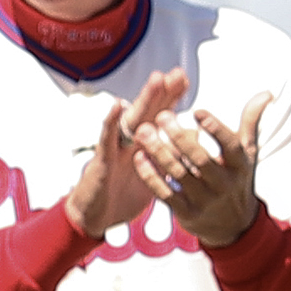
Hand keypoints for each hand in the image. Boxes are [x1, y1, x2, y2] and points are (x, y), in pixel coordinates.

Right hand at [61, 70, 187, 238]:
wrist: (97, 217)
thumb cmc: (123, 196)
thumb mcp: (154, 175)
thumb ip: (171, 154)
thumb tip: (193, 136)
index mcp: (143, 145)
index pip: (159, 116)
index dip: (171, 98)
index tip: (184, 79)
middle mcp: (128, 142)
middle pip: (147, 112)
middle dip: (162, 92)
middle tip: (176, 73)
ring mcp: (115, 148)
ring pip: (131, 120)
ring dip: (144, 99)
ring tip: (157, 80)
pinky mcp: (102, 160)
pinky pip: (106, 139)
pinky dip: (111, 121)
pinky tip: (117, 105)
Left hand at [130, 99, 265, 248]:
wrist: (233, 226)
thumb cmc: (236, 179)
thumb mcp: (247, 153)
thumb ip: (250, 123)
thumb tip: (265, 93)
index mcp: (240, 166)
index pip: (230, 146)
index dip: (215, 129)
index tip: (197, 110)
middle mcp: (224, 184)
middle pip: (200, 159)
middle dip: (180, 137)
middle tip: (161, 116)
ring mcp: (205, 201)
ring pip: (179, 174)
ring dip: (159, 152)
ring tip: (144, 132)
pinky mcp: (186, 214)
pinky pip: (165, 193)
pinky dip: (151, 176)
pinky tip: (139, 157)